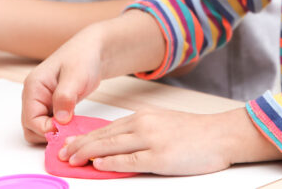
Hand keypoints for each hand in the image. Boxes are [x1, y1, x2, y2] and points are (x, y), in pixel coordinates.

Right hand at [21, 25, 108, 143]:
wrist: (93, 51)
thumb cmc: (83, 58)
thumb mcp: (76, 76)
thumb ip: (65, 97)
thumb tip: (59, 121)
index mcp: (33, 87)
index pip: (31, 120)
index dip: (47, 129)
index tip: (66, 129)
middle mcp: (33, 96)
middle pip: (31, 128)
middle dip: (49, 134)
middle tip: (70, 131)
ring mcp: (42, 102)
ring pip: (39, 129)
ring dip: (55, 133)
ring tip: (73, 128)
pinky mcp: (52, 107)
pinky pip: (50, 125)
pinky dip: (60, 129)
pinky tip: (74, 125)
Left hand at [57, 109, 245, 175]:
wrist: (220, 135)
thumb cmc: (194, 134)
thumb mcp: (162, 125)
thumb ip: (140, 132)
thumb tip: (115, 147)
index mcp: (142, 116)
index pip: (106, 128)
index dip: (85, 137)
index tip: (69, 144)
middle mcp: (143, 125)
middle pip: (104, 136)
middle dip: (79, 145)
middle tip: (61, 153)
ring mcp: (151, 140)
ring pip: (112, 146)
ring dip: (88, 153)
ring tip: (71, 160)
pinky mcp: (160, 156)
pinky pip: (130, 160)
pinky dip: (112, 162)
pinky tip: (98, 164)